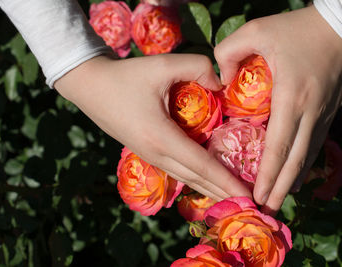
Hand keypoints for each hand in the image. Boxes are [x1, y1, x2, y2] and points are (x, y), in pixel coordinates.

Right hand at [54, 54, 250, 200]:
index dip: (228, 181)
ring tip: (233, 199)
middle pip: (197, 179)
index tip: (250, 197)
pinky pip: (177, 171)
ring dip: (211, 190)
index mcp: (162, 137)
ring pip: (186, 179)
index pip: (203, 165)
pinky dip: (196, 180)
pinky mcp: (146, 153)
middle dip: (224, 193)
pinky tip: (207, 182)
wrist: (90, 87)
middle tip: (250, 205)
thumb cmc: (126, 76)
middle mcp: (156, 154)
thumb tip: (222, 82)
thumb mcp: (162, 65)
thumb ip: (197, 67)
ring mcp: (150, 156)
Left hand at [214, 5, 341, 213]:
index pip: (279, 144)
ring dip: (292, 181)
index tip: (258, 195)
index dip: (268, 173)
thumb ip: (229, 53)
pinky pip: (314, 145)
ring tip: (277, 201)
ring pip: (307, 156)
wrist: (338, 27)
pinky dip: (303, 166)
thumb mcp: (256, 30)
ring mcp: (321, 115)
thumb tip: (219, 82)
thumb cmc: (295, 28)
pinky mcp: (325, 113)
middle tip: (266, 210)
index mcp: (291, 95)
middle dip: (280, 188)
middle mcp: (309, 112)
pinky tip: (295, 179)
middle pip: (295, 159)